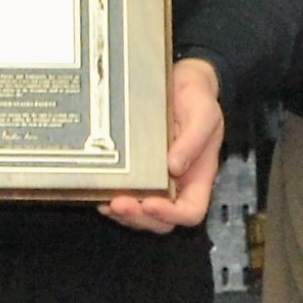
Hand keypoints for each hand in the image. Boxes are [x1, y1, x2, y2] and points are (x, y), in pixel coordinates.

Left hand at [103, 58, 226, 232]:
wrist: (181, 81)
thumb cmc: (198, 99)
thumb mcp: (204, 113)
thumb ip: (194, 139)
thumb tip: (174, 167)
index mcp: (198, 176)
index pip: (191, 211)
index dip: (171, 215)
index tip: (151, 204)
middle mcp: (176, 184)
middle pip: (160, 220)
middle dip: (139, 218)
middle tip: (119, 203)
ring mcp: (154, 179)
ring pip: (139, 213)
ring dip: (122, 213)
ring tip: (106, 201)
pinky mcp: (134, 170)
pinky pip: (122, 193)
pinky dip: (109, 197)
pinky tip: (98, 190)